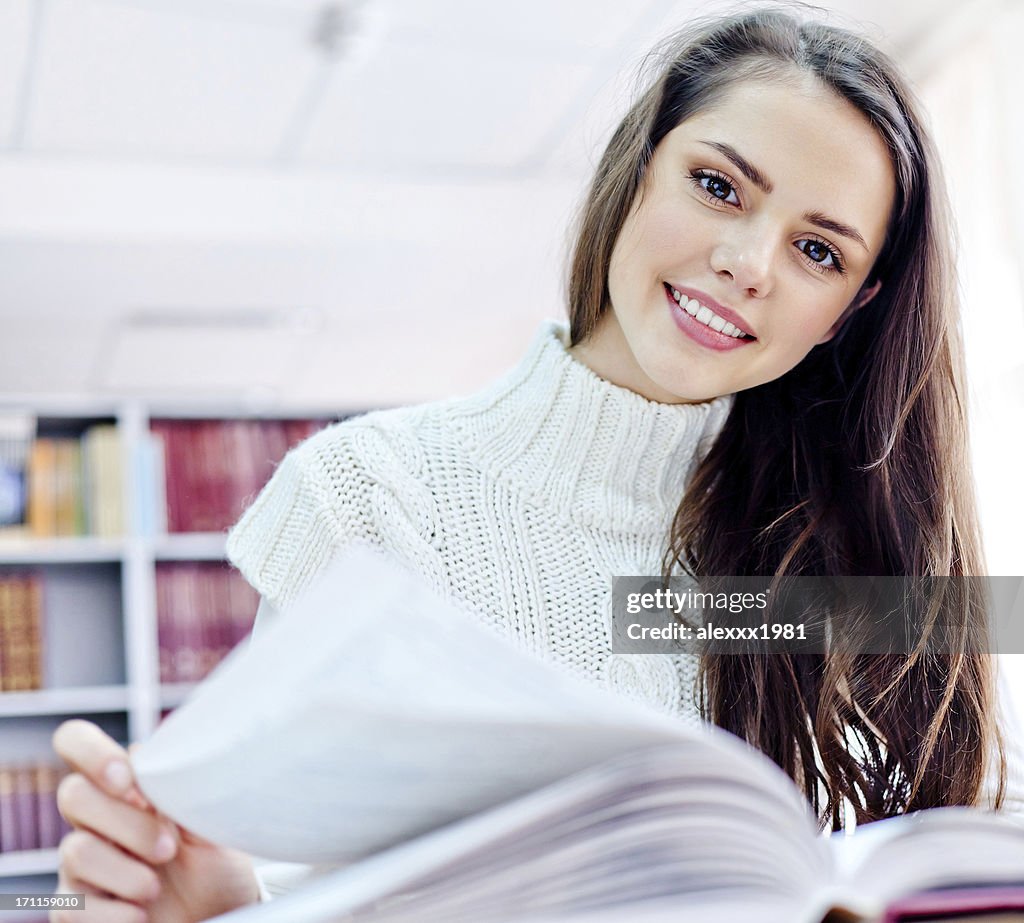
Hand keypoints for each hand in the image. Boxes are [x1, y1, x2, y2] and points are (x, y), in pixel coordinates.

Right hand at [51, 719, 259, 922]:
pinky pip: (71, 906)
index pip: (77, 743)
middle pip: (73, 794)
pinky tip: (140, 916)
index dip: (92, 753)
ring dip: (123, 871)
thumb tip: (142, 753)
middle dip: (126, 822)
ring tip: (156, 887)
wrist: (221, 910)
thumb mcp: (208, 819)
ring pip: (74, 851)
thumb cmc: (213, 857)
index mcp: (125, 784)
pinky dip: (112, 913)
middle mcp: (95, 818)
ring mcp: (80, 863)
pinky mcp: (77, 908)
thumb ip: (178, 787)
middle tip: (168, 848)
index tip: (129, 782)